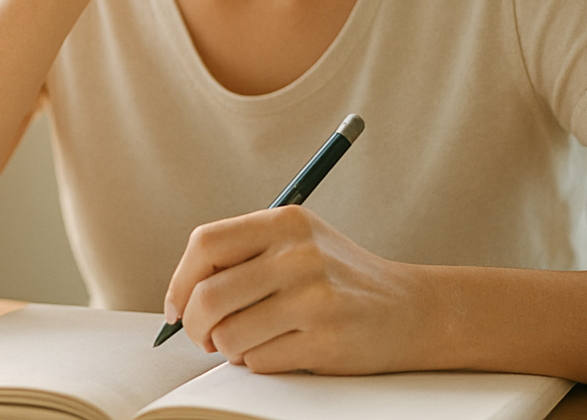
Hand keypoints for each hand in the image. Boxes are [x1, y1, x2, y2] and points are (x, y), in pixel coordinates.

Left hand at [163, 206, 435, 374]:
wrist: (411, 310)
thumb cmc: (340, 279)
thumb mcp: (298, 243)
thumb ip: (244, 255)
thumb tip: (179, 296)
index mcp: (286, 221)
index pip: (205, 244)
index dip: (179, 281)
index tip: (175, 309)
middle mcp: (298, 254)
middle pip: (208, 296)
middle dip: (195, 328)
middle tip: (203, 338)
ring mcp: (314, 296)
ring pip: (229, 336)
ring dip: (231, 349)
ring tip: (253, 341)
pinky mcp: (326, 338)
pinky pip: (260, 362)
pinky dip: (260, 363)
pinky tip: (285, 350)